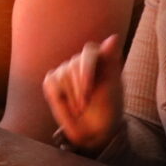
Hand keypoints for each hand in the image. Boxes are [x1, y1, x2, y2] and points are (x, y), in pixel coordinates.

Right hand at [41, 36, 123, 153]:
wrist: (96, 129)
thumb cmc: (109, 107)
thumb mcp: (114, 87)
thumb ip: (112, 61)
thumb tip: (114, 37)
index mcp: (100, 58)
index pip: (89, 52)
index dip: (86, 70)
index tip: (87, 91)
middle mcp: (82, 61)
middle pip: (72, 66)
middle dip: (79, 90)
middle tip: (85, 107)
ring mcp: (66, 69)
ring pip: (61, 76)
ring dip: (71, 98)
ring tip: (81, 108)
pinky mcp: (52, 81)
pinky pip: (50, 84)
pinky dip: (59, 100)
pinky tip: (68, 105)